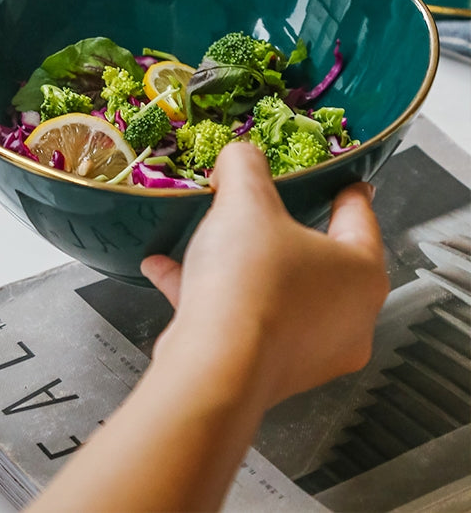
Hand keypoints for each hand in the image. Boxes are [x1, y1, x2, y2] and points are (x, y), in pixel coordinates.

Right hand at [142, 140, 388, 408]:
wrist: (214, 368)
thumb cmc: (249, 283)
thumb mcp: (245, 200)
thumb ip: (245, 165)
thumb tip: (239, 155)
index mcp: (362, 273)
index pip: (360, 215)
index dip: (344, 188)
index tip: (340, 178)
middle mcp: (349, 319)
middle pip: (317, 257)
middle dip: (281, 229)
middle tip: (261, 206)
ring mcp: (312, 353)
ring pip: (277, 290)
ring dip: (238, 263)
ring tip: (201, 237)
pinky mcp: (272, 372)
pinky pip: (244, 320)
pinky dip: (212, 294)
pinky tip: (166, 271)